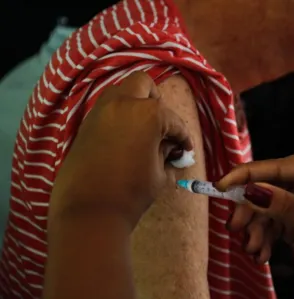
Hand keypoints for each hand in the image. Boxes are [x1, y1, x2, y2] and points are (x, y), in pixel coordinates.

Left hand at [50, 72, 192, 226]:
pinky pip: (107, 109)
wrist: (89, 210)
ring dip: (135, 105)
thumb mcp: (159, 173)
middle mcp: (122, 103)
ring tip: (142, 131)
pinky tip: (125, 139)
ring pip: (121, 92)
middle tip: (161, 127)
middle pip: (143, 84)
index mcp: (148, 114)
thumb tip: (170, 147)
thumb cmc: (132, 192)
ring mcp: (100, 111)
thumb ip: (166, 153)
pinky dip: (120, 116)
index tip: (185, 150)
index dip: (183, 137)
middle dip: (156, 102)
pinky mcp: (85, 124)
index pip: (173, 120)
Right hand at [216, 148, 293, 282]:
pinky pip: (268, 223)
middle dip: (249, 210)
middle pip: (263, 187)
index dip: (244, 176)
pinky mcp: (293, 215)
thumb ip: (287, 207)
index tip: (220, 187)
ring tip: (254, 249)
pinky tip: (262, 253)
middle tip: (236, 229)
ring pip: (262, 207)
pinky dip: (262, 238)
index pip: (274, 167)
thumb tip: (251, 191)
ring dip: (255, 229)